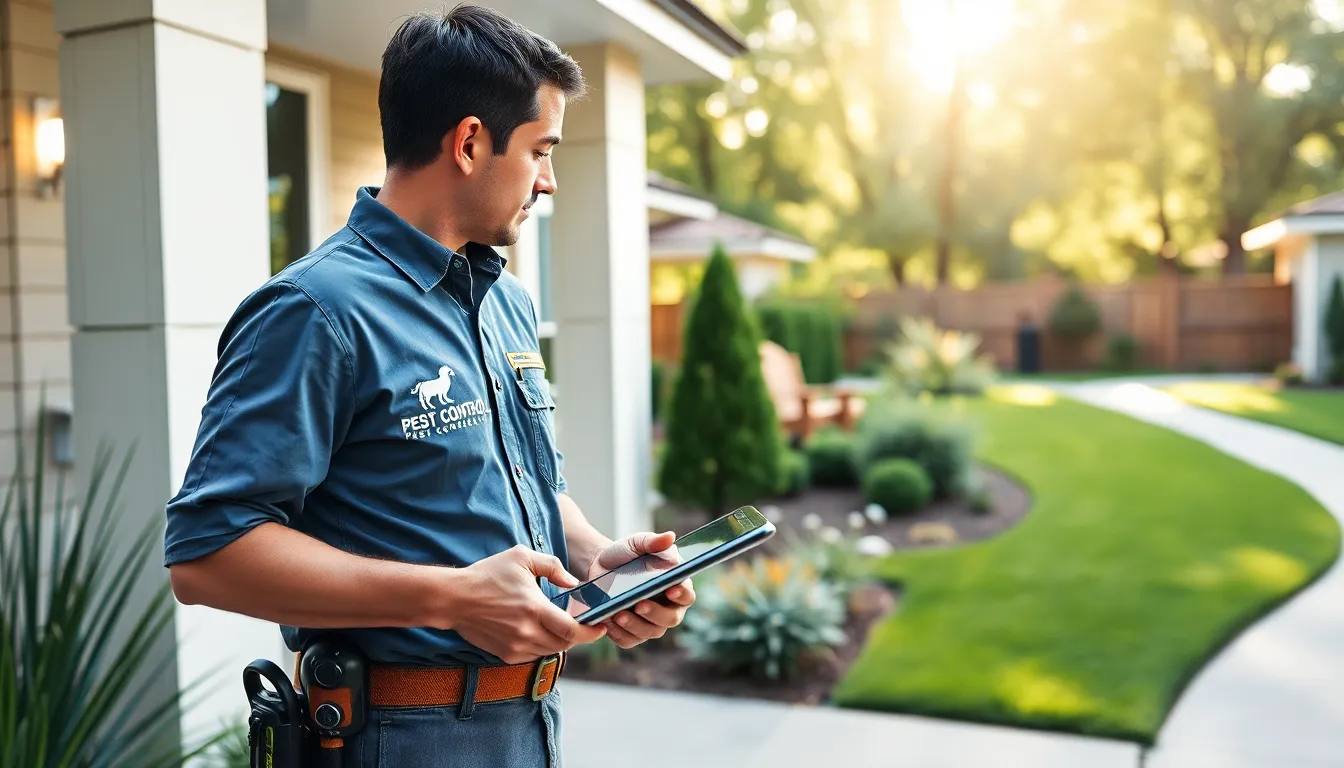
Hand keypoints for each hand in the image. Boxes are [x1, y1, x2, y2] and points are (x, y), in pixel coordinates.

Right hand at [448, 545, 605, 663]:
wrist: (454, 598)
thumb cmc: (488, 575)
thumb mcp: (521, 557)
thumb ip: (552, 566)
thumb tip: (572, 583)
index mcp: (535, 609)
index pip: (573, 631)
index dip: (592, 632)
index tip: (602, 627)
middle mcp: (527, 632)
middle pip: (565, 644)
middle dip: (577, 635)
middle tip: (582, 624)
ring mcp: (516, 646)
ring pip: (550, 651)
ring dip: (559, 640)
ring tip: (559, 625)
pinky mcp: (506, 654)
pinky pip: (533, 654)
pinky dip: (541, 645)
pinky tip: (538, 630)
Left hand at [585, 532, 696, 649]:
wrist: (600, 566)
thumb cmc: (626, 555)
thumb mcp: (637, 543)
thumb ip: (653, 541)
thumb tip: (669, 536)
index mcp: (676, 587)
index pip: (687, 595)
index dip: (682, 594)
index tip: (670, 589)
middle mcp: (668, 609)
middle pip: (671, 619)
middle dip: (656, 613)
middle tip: (639, 604)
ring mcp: (650, 624)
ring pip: (650, 632)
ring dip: (635, 625)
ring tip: (618, 613)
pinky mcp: (632, 634)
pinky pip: (629, 641)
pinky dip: (620, 634)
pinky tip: (609, 622)